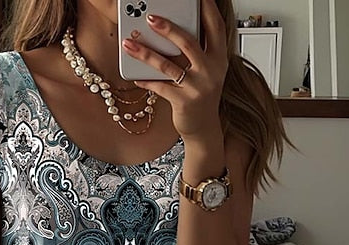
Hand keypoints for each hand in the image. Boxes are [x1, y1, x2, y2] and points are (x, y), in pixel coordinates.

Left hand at [122, 0, 228, 140]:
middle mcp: (211, 71)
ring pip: (168, 65)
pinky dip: (146, 80)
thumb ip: (197, 50)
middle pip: (188, 43)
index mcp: (219, 58)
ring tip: (129, 43)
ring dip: (145, 53)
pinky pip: (160, 87)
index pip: (216, 27)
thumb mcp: (206, 71)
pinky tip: (135, 76)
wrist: (204, 128)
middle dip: (168, 28)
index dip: (207, 9)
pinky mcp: (184, 102)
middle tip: (149, 17)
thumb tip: (172, 28)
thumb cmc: (201, 95)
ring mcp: (198, 88)